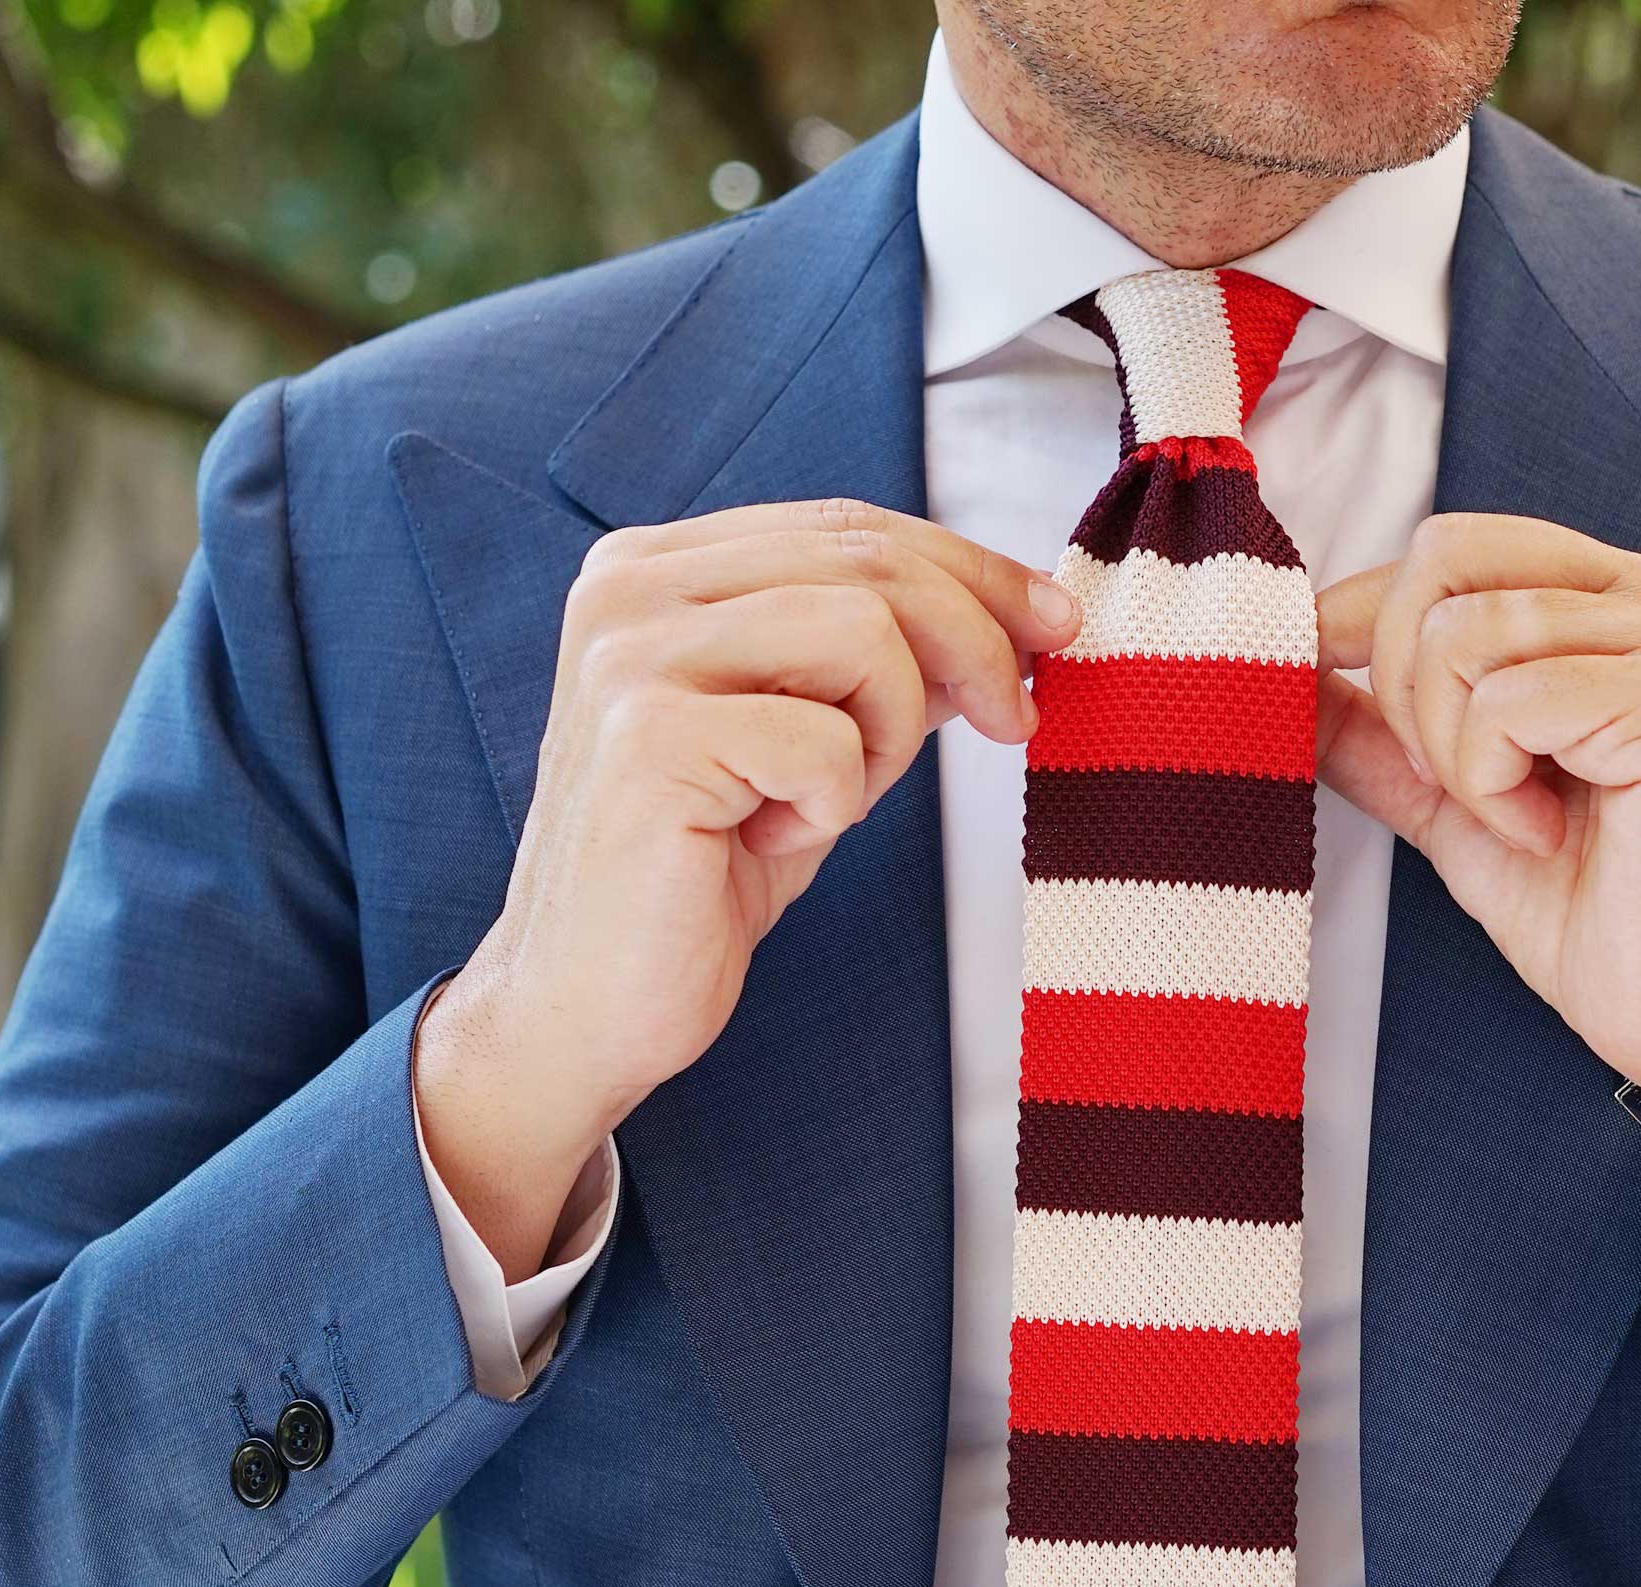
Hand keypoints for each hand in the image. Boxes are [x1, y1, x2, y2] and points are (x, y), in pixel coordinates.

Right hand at [418, 499, 1082, 1272]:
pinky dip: (832, 802)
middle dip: (977, 637)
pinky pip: (824, 739)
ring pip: (862, 632)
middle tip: (1015, 718)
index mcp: (655, 567)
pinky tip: (767, 837)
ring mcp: (628, 656)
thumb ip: (878, 662)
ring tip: (831, 800)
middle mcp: (627, 588)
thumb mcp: (809, 741)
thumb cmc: (698, 878)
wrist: (588, 1006)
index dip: (970, 568)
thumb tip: (1015, 612)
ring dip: (887, 733)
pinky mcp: (647, 738)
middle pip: (867, 559)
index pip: (848, 526)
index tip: (1053, 624)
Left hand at [1313, 513, 1640, 1265]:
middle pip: (1443, 561)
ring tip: (1515, 818)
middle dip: (1402, 684)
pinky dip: (1491, 786)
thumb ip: (1380, 730)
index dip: (1364, 618)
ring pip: (1463, 634)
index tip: (1338, 698)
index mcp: (1614, 598)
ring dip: (1451, 752)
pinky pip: (1506, 704)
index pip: (1450, 544)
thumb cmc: (1592, 911)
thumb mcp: (1454, 802)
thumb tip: (1283, 668)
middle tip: (1453, 785)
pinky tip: (1545, 834)